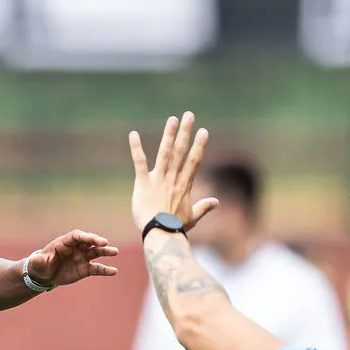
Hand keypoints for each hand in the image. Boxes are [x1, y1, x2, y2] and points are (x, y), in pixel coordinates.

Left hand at [28, 230, 121, 287]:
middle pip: (88, 242)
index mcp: (64, 243)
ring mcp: (82, 257)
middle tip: (105, 243)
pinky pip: (96, 268)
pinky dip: (105, 270)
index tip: (92, 239)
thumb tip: (36, 258)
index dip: (85, 236)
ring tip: (114, 251)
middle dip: (96, 241)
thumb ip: (38, 260)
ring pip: (95, 252)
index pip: (76, 236)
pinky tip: (113, 271)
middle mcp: (76, 248)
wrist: (44, 275)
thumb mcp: (37, 263)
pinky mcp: (85, 268)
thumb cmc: (40, 265)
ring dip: (105, 252)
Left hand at [128, 113, 219, 234]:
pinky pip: (139, 163)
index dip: (199, 145)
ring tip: (173, 119)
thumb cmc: (175, 228)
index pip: (194, 160)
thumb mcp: (192, 217)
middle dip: (185, 132)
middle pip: (181, 152)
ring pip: (165, 153)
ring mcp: (158, 180)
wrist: (161, 234)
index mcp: (184, 185)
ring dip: (168, 135)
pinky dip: (136, 148)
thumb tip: (217, 202)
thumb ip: (204, 207)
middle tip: (189, 115)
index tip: (203, 131)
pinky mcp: (143, 184)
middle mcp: (173, 178)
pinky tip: (132, 134)